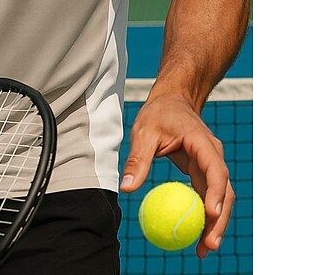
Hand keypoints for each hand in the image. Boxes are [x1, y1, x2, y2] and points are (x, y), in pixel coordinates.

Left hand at [120, 94, 233, 257]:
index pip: (215, 169)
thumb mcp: (144, 132)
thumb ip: (138, 159)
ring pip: (219, 197)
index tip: (212, 214)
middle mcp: (212, 155)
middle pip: (223, 190)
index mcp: (202, 142)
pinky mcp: (202, 171)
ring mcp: (210, 164)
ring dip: (214, 222)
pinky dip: (204, 214)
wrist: (171, 100)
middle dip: (219, 219)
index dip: (216, 192)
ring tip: (203, 249)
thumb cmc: (158, 113)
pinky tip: (196, 234)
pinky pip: (206, 195)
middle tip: (209, 244)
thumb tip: (127, 188)